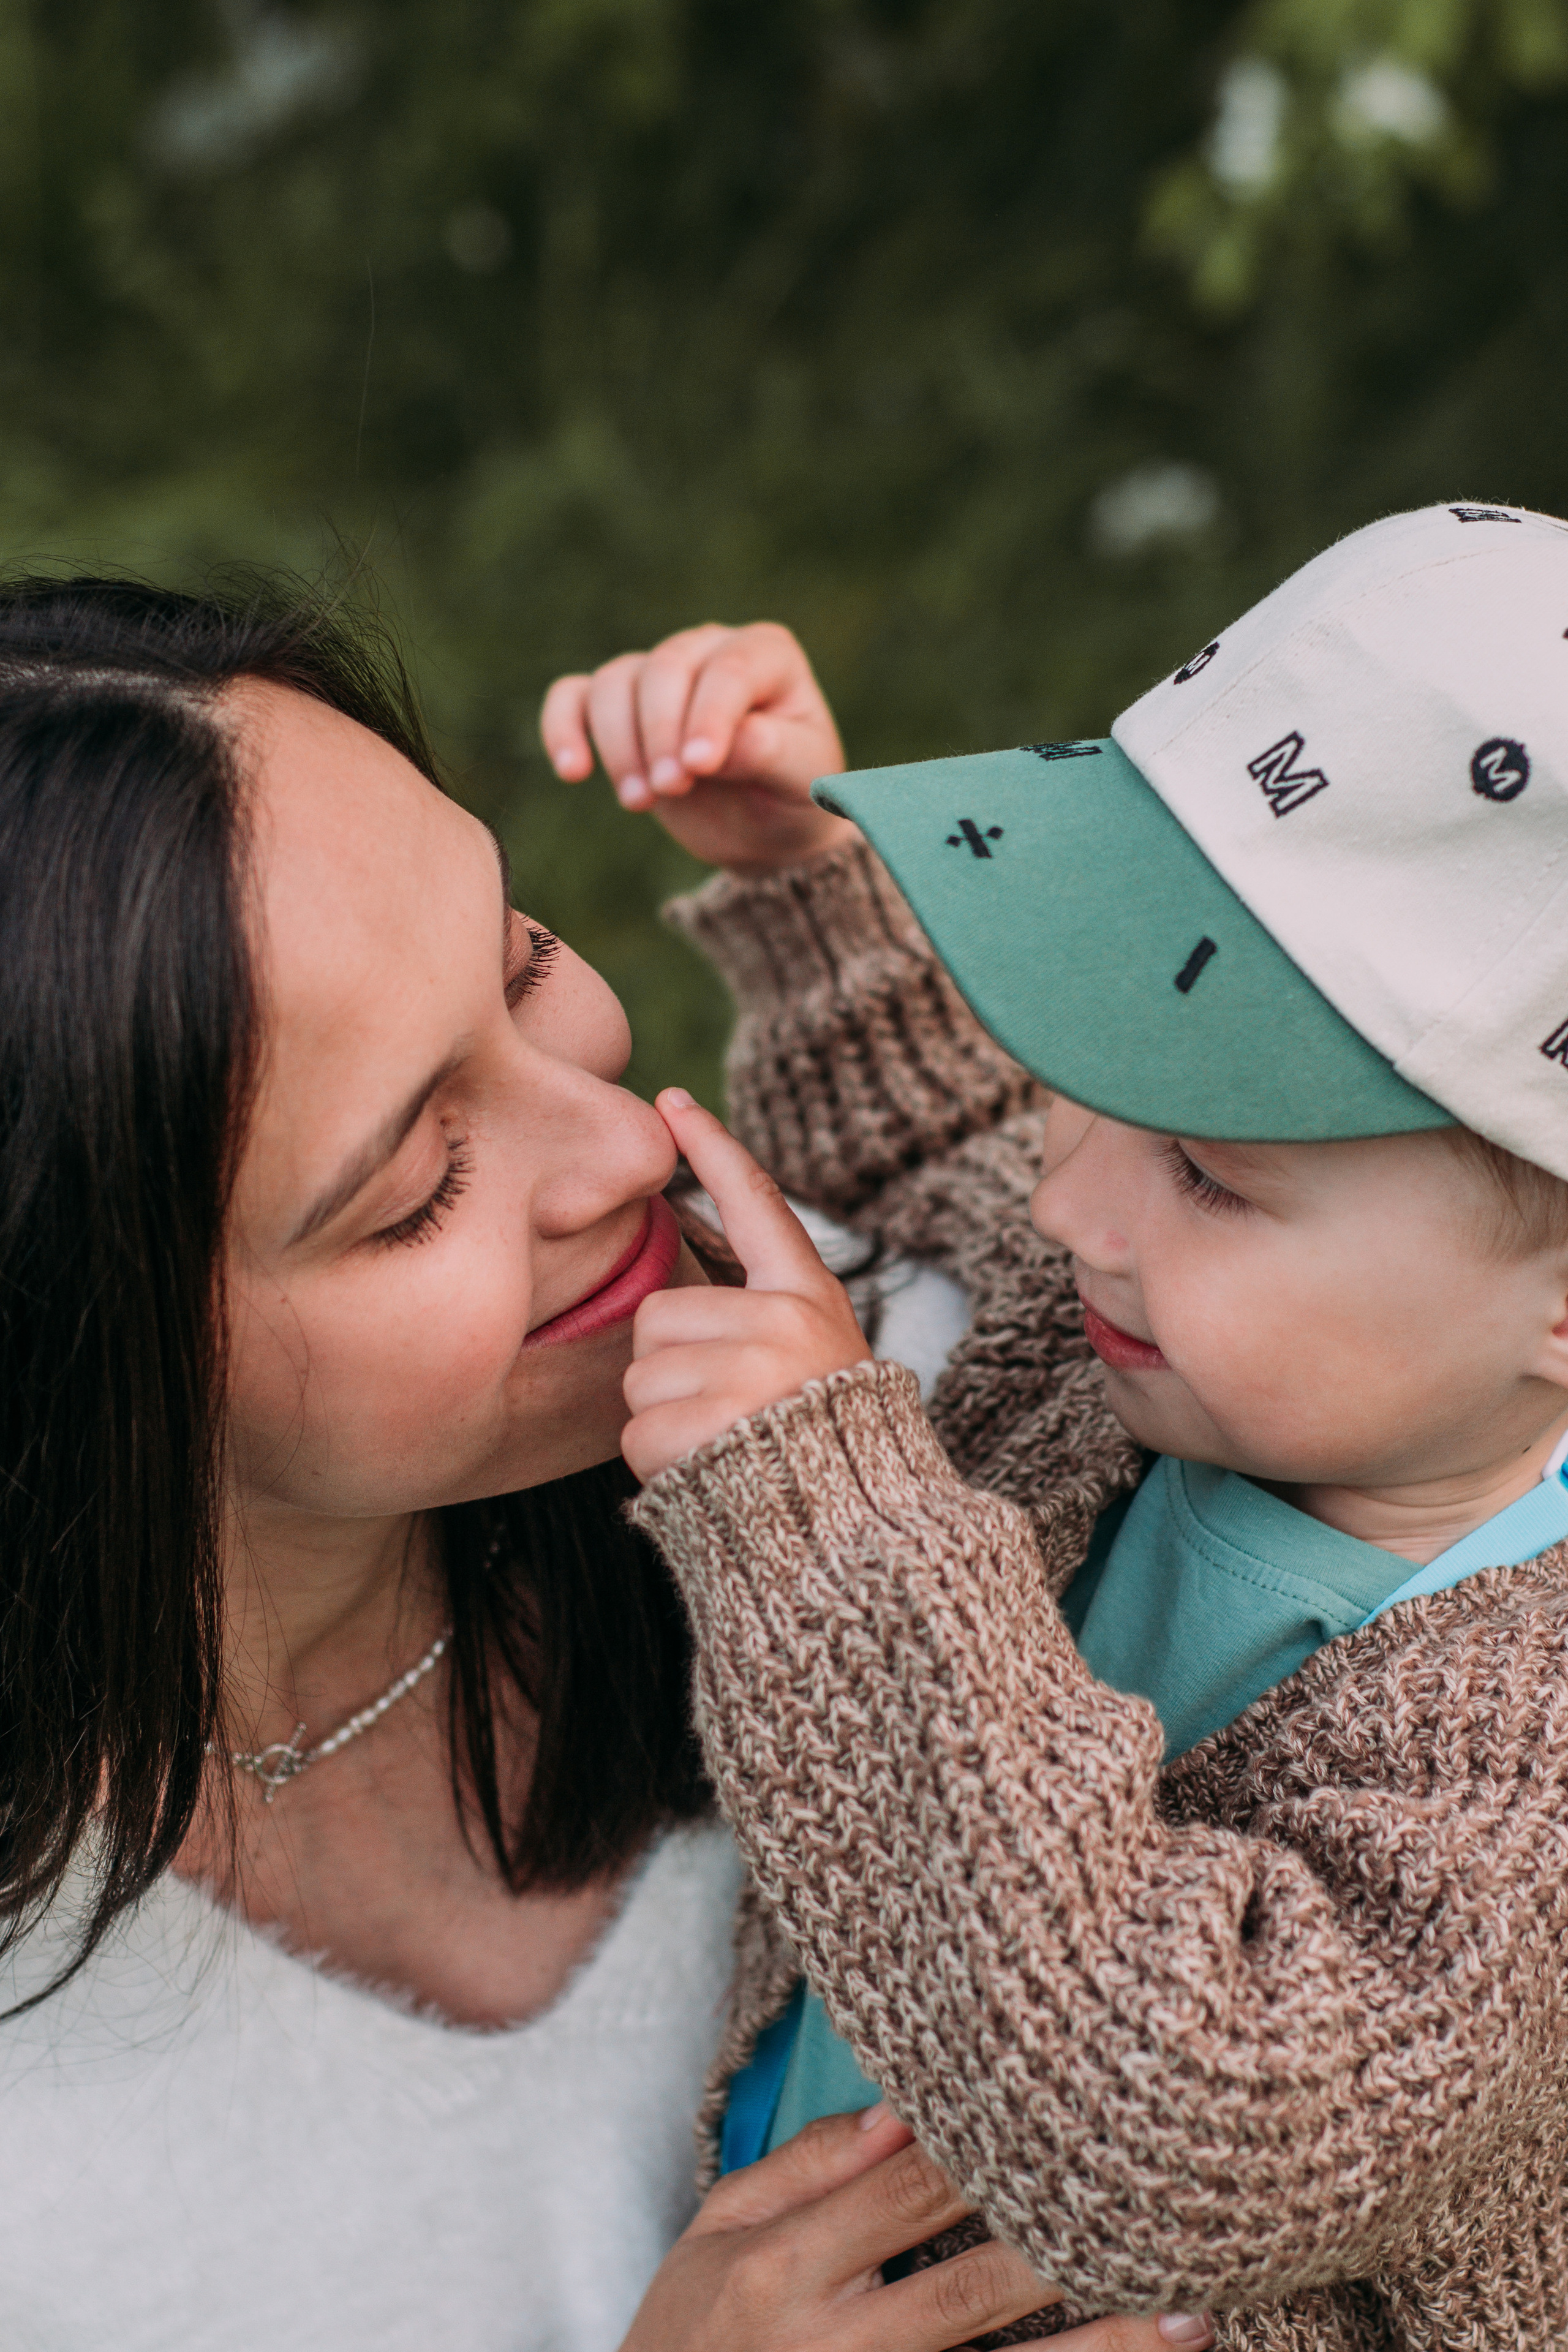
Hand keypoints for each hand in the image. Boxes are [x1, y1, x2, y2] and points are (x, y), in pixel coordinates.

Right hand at [539, 620, 858, 872]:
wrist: (764, 826)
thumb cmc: (792, 795)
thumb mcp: (803, 783)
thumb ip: (773, 755)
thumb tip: (728, 743)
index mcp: (767, 655)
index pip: (729, 669)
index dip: (709, 715)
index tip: (699, 766)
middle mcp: (709, 649)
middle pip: (665, 669)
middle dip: (660, 733)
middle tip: (671, 790)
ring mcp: (659, 672)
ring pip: (616, 682)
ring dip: (619, 744)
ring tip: (640, 802)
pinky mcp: (619, 705)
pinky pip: (573, 696)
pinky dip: (563, 727)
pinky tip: (573, 771)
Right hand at [620, 2100, 1215, 2351]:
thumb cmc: (683, 2336)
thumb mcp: (712, 2234)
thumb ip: (804, 2167)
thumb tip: (905, 2108)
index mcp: (780, 2267)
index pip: (908, 2191)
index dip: (994, 2152)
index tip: (1078, 2115)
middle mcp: (828, 2344)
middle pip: (971, 2287)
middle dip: (1071, 2252)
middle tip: (1168, 2221)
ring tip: (1190, 2325)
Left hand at [623, 1090, 871, 1482]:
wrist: (862, 1539)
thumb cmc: (829, 1452)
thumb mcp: (817, 1364)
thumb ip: (757, 1323)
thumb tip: (668, 1314)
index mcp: (809, 1298)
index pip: (756, 1205)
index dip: (713, 1148)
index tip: (670, 1101)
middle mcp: (782, 1322)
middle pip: (660, 1314)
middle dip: (672, 1367)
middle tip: (727, 1411)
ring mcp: (749, 1372)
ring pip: (639, 1375)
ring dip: (663, 1418)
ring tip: (725, 1445)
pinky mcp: (712, 1425)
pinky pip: (637, 1431)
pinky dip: (659, 1463)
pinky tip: (711, 1473)